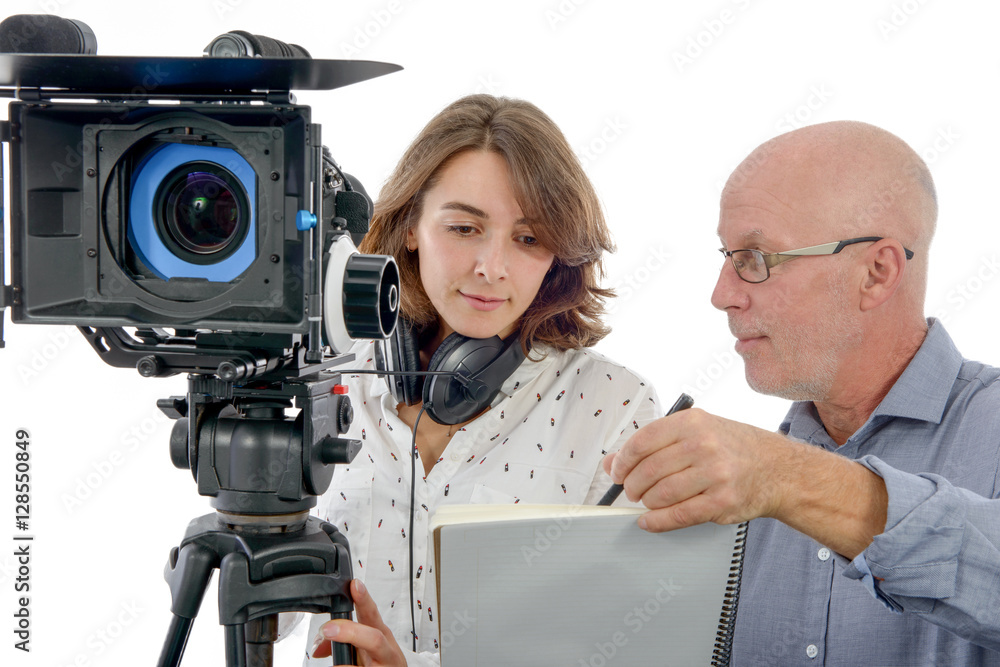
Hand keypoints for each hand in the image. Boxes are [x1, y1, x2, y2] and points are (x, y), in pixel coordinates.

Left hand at [310, 579, 406, 666]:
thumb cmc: (381, 663)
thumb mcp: (365, 649)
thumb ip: (341, 641)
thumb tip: (318, 646)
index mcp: (381, 635)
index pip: (372, 614)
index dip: (364, 599)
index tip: (354, 585)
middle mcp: (387, 651)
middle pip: (374, 637)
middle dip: (350, 631)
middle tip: (328, 630)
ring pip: (371, 656)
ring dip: (345, 661)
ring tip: (334, 664)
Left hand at [603, 408, 791, 530]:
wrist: (777, 468)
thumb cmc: (732, 448)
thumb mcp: (696, 432)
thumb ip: (654, 443)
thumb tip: (613, 462)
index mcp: (693, 423)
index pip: (642, 441)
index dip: (623, 461)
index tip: (617, 472)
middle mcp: (704, 445)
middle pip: (649, 471)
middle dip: (633, 485)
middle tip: (631, 490)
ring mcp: (715, 474)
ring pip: (661, 494)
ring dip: (647, 503)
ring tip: (647, 502)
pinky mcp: (722, 501)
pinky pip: (679, 515)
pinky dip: (657, 522)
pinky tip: (649, 521)